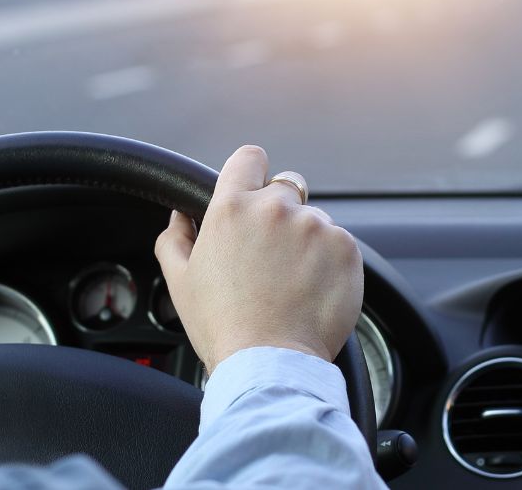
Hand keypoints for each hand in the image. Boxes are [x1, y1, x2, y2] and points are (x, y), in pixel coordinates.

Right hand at [154, 145, 363, 374]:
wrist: (270, 362)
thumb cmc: (222, 326)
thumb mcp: (180, 280)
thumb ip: (175, 237)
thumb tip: (180, 216)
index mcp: (232, 208)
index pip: (249, 158)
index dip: (252, 171)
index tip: (254, 189)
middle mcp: (275, 208)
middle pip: (286, 188)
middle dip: (280, 213)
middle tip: (272, 256)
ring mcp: (315, 226)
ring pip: (314, 220)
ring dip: (307, 241)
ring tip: (292, 283)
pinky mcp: (346, 248)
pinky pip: (339, 244)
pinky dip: (330, 262)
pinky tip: (312, 291)